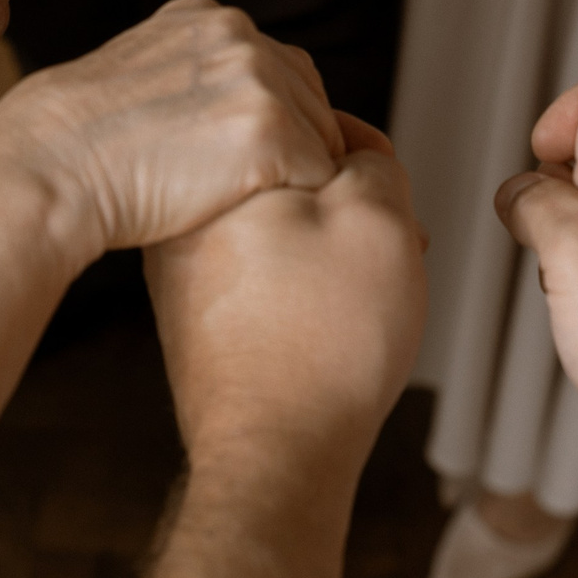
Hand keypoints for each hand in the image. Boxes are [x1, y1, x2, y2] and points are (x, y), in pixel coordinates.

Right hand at [0, 0, 347, 265]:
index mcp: (204, 16)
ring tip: (249, 208)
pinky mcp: (270, 131)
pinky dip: (299, 203)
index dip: (272, 119)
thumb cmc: (74, 148)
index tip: (236, 159)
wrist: (46, 172)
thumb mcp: (133, 78)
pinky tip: (257, 218)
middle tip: (251, 193)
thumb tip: (222, 109)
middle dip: (294, 145)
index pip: (279, 65)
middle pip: (311, 98)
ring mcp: (256, 78)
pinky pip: (320, 175)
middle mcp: (237, 33)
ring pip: (322, 137)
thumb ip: (186, 76)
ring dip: (297, 177)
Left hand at [145, 117, 427, 471]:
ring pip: (281, 232)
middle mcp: (188, 223)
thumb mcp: (375, 216)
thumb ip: (370, 160)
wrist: (277, 454)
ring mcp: (187, 276)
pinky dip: (307, 290)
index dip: (364, 154)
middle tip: (390, 244)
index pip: (299, 123)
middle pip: (287, 181)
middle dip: (348, 206)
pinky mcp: (200, 323)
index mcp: (221, 180)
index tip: (388, 192)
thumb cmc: (323, 344)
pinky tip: (338, 322)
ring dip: (333, 249)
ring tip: (370, 288)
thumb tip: (358, 156)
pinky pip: (265, 281)